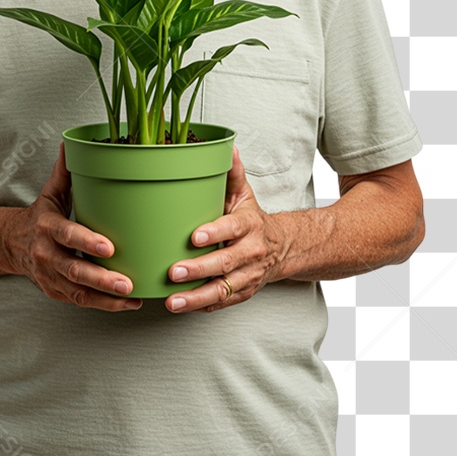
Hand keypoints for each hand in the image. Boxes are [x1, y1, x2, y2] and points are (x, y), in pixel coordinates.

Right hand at [9, 141, 143, 310]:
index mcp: (47, 227)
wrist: (10, 245)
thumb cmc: (40, 216)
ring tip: (132, 298)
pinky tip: (127, 304)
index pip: (67, 235)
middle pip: (74, 270)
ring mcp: (49, 276)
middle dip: (101, 279)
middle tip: (127, 283)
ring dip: (106, 298)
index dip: (87, 243)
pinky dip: (103, 305)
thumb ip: (64, 172)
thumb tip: (71, 143)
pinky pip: (80, 302)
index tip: (109, 247)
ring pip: (78, 292)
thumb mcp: (50, 193)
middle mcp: (46, 254)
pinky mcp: (55, 292)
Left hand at [164, 145, 289, 312]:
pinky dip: (204, 307)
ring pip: (223, 290)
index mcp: (249, 225)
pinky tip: (184, 308)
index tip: (194, 236)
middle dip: (198, 269)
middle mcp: (250, 252)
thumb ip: (232, 174)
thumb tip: (227, 148)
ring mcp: (248, 275)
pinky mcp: (243, 292)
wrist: (283, 248)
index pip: (232, 228)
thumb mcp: (244, 194)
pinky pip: (224, 303)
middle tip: (173, 272)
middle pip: (225, 263)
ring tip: (173, 301)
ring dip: (196, 297)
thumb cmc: (252, 219)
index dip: (214, 233)